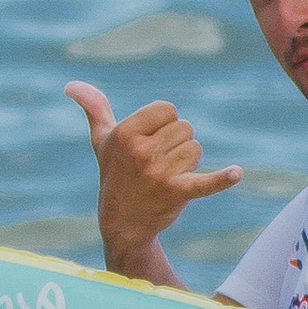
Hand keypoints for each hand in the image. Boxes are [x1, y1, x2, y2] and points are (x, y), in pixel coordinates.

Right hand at [64, 81, 242, 276]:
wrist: (122, 223)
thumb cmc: (114, 174)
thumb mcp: (102, 141)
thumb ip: (94, 109)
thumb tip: (71, 85)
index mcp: (125, 132)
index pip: (168, 109)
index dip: (164, 123)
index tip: (150, 142)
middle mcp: (141, 151)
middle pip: (185, 128)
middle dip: (176, 144)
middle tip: (156, 164)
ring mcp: (159, 173)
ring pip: (195, 149)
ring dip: (187, 162)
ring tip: (166, 177)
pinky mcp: (177, 193)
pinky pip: (205, 182)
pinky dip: (222, 180)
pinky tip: (236, 174)